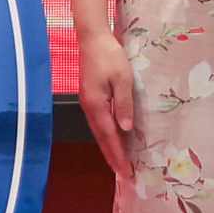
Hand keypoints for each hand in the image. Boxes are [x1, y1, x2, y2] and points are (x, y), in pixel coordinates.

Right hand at [76, 30, 140, 176]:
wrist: (93, 38)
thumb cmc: (110, 56)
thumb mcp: (123, 79)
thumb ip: (124, 104)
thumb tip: (125, 129)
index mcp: (97, 105)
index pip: (109, 137)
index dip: (118, 155)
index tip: (125, 172)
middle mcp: (89, 108)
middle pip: (101, 138)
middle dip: (112, 157)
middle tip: (123, 174)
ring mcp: (88, 103)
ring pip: (98, 131)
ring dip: (109, 147)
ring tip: (119, 162)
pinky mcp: (90, 97)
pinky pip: (98, 122)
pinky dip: (106, 135)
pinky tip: (113, 138)